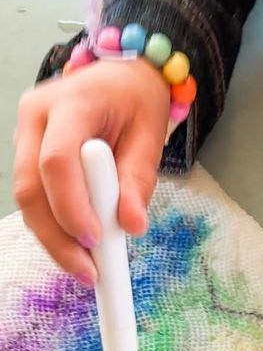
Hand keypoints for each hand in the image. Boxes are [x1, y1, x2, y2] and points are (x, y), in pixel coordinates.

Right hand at [14, 59, 168, 286]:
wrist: (119, 78)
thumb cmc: (137, 102)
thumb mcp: (150, 136)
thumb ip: (138, 180)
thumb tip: (131, 226)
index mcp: (71, 102)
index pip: (57, 160)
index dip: (71, 206)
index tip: (96, 241)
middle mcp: (36, 117)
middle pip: (30, 187)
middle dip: (57, 237)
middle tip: (89, 273)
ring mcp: (25, 135)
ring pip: (27, 200)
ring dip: (54, 240)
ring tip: (87, 270)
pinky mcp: (26, 155)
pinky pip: (35, 200)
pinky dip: (54, 229)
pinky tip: (77, 251)